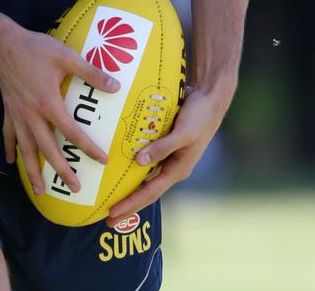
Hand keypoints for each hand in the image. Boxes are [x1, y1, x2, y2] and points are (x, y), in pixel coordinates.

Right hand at [0, 21, 119, 195]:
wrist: (3, 44)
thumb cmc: (35, 49)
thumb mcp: (66, 57)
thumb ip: (91, 72)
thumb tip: (116, 86)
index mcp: (49, 104)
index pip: (72, 133)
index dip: (88, 148)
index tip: (102, 161)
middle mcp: (32, 115)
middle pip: (48, 150)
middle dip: (62, 171)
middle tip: (75, 188)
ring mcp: (18, 115)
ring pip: (26, 150)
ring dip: (33, 172)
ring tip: (40, 191)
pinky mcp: (8, 110)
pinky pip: (8, 135)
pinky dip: (10, 149)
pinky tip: (10, 162)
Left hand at [106, 85, 230, 225]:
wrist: (209, 98)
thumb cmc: (200, 117)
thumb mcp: (184, 133)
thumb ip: (163, 147)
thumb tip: (139, 162)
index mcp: (178, 170)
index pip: (149, 193)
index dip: (130, 204)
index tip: (112, 215)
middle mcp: (171, 166)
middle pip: (145, 190)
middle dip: (127, 204)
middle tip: (105, 217)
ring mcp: (168, 156)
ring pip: (144, 174)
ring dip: (127, 184)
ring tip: (108, 192)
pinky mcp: (163, 143)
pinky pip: (145, 156)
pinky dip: (131, 161)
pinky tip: (118, 160)